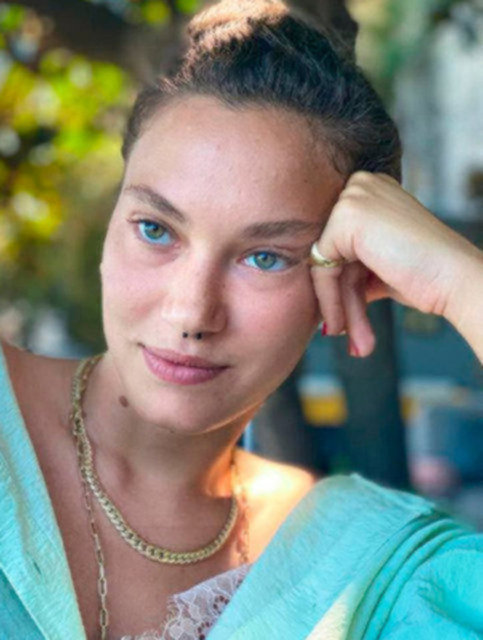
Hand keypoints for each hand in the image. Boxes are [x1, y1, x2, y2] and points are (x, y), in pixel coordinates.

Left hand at [311, 171, 482, 358]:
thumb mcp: (380, 266)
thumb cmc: (426, 274)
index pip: (338, 242)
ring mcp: (353, 197)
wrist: (455, 278)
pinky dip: (330, 299)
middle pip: (331, 252)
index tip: (341, 319)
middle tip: (341, 333)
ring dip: (338, 307)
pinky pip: (322, 267)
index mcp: (370, 191)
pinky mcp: (346, 217)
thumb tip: (322, 289)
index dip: (340, 283)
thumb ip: (351, 265)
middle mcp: (360, 185)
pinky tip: (342, 326)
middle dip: (339, 299)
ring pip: (325, 263)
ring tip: (352, 342)